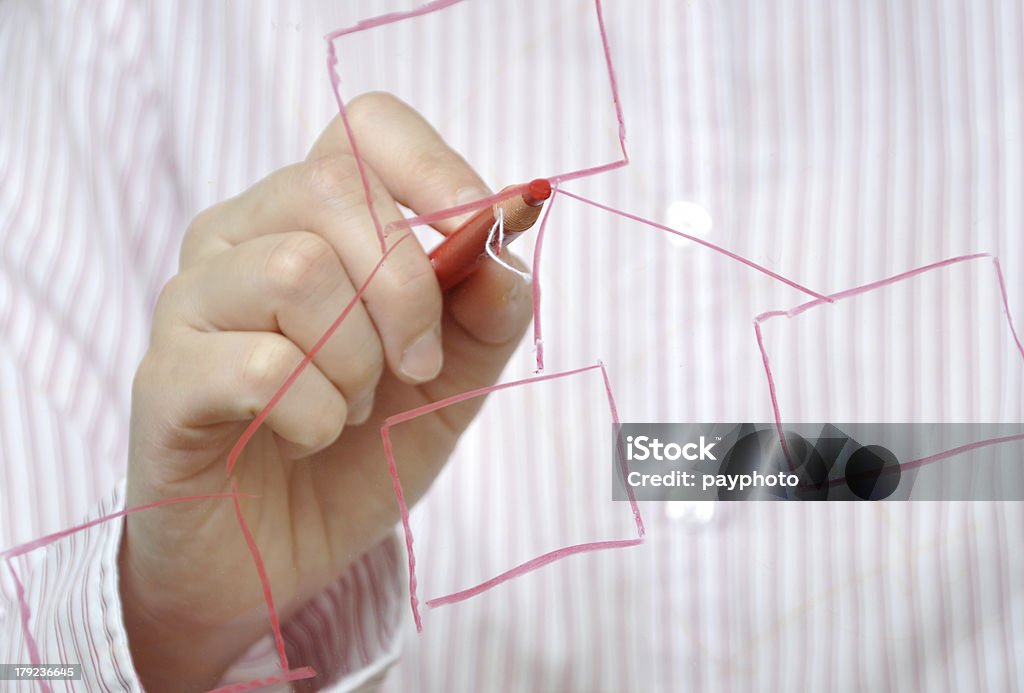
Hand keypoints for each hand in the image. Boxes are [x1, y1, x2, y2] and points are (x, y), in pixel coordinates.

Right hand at [120, 93, 532, 690]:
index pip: (366, 127)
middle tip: (418, 365)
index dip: (436, 169)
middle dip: (407, 290)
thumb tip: (510, 238)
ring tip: (348, 408)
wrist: (280, 555)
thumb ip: (488, 308)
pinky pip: (261, 365)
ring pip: (295, 273)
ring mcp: (191, 302)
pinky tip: (304, 438)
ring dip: (356, 363)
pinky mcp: (164, 378)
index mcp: (310, 218)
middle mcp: (239, 237)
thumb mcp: (452, 378)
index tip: (480, 237)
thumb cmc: (359, 452)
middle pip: (333, 190)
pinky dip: (314, 416)